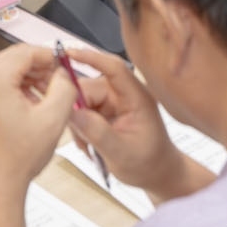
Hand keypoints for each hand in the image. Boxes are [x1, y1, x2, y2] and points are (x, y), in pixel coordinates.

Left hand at [0, 47, 75, 198]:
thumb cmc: (18, 158)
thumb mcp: (54, 118)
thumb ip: (64, 86)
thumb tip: (63, 71)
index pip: (25, 52)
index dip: (49, 56)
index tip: (64, 64)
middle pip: (14, 58)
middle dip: (39, 67)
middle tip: (59, 80)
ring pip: (7, 70)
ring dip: (29, 77)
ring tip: (48, 95)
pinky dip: (16, 87)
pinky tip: (32, 104)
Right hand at [56, 47, 195, 199]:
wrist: (157, 174)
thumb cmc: (148, 164)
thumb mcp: (122, 153)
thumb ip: (97, 132)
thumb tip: (71, 112)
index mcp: (137, 97)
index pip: (114, 68)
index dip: (92, 58)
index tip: (69, 53)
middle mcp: (124, 94)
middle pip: (90, 86)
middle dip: (77, 108)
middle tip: (77, 135)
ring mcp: (114, 101)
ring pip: (83, 99)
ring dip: (79, 121)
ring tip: (87, 145)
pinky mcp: (106, 110)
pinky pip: (84, 110)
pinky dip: (81, 126)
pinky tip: (88, 143)